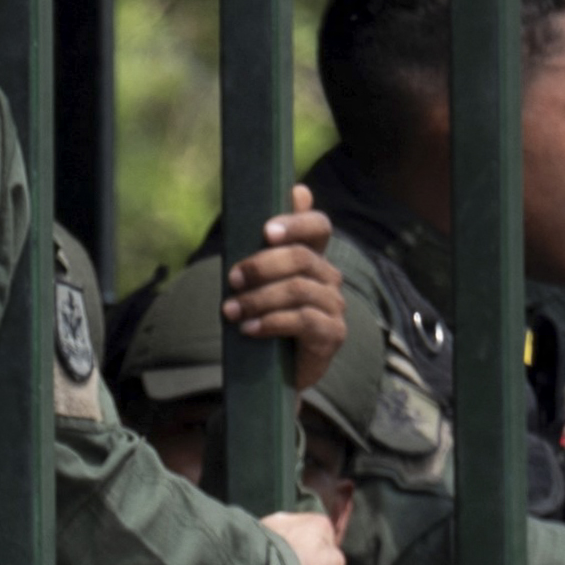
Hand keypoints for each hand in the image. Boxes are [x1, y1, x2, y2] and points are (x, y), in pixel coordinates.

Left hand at [222, 202, 346, 376]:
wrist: (272, 373)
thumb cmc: (261, 317)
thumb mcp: (255, 281)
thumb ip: (264, 244)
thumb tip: (296, 190)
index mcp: (312, 258)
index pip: (318, 227)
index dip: (297, 222)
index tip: (266, 231)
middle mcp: (328, 278)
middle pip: (302, 258)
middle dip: (262, 266)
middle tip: (231, 279)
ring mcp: (334, 306)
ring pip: (299, 290)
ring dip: (259, 298)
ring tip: (230, 311)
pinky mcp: (332, 334)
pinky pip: (304, 321)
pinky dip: (271, 323)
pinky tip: (248, 329)